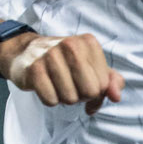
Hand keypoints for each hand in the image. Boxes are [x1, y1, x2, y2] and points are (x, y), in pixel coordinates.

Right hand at [3, 31, 123, 113]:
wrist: (26, 51)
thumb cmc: (64, 62)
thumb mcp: (91, 66)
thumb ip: (110, 81)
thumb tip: (116, 97)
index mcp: (89, 42)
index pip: (103, 85)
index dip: (96, 92)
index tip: (84, 83)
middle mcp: (71, 45)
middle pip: (89, 92)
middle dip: (81, 96)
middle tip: (70, 85)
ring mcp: (51, 55)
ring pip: (70, 99)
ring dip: (64, 98)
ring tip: (57, 83)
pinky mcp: (34, 69)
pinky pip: (51, 101)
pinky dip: (49, 99)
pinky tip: (45, 85)